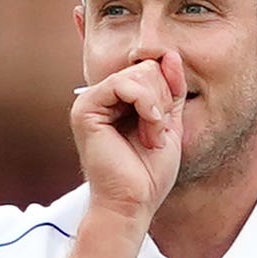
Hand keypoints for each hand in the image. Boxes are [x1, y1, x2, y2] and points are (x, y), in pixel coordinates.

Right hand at [71, 56, 184, 216]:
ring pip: (136, 76)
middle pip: (145, 69)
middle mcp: (101, 97)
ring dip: (156, 108)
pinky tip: (149, 128)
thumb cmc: (149, 173)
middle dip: (162, 101)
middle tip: (158, 134)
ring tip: (153, 136)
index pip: (149, 71)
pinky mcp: (85, 109)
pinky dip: (145, 104)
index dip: (167, 90)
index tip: (165, 123)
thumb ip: (170, 90)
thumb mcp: (169, 123)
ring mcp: (91, 101)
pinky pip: (123, 85)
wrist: (133, 203)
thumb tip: (171, 55)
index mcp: (118, 100)